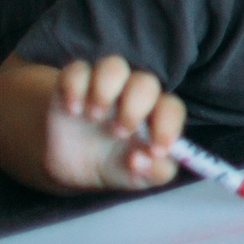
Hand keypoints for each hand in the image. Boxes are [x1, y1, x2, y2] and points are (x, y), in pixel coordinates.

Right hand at [42, 55, 187, 192]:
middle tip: (118, 133)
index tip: (156, 151)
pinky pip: (77, 69)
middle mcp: (133, 94)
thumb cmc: (117, 165)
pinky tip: (72, 110)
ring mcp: (104, 86)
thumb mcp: (138, 178)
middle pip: (145, 83)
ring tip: (93, 117)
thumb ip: (154, 173)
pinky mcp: (74, 84)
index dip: (168, 126)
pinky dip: (75, 86)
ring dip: (106, 89)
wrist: (73, 165)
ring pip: (114, 65)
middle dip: (134, 108)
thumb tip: (144, 159)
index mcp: (156, 115)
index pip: (172, 108)